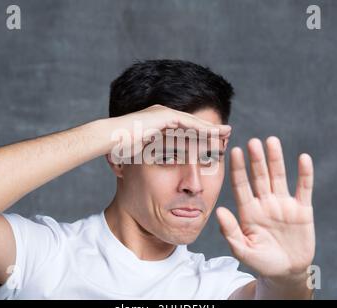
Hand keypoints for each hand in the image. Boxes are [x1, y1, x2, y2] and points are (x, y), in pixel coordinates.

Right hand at [109, 105, 230, 158]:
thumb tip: (155, 164)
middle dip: (210, 129)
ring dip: (210, 128)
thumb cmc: (120, 147)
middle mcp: (163, 115)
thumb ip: (151, 152)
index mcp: (159, 123)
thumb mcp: (141, 150)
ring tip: (227, 133)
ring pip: (193, 122)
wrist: (109, 138)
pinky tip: (215, 133)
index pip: (184, 129)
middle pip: (192, 123)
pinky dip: (202, 128)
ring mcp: (164, 113)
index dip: (200, 136)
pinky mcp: (164, 116)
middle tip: (227, 135)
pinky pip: (188, 123)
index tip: (213, 143)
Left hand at [216, 137, 314, 279]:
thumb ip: (231, 232)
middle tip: (253, 142)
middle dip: (256, 160)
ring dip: (276, 160)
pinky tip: (303, 158)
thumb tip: (219, 210)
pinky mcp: (302, 210)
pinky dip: (304, 174)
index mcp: (248, 212)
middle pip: (259, 177)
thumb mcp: (243, 251)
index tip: (234, 151)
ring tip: (271, 141)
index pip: (241, 186)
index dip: (238, 169)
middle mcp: (265, 203)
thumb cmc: (261, 262)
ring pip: (279, 177)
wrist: (287, 272)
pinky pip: (304, 189)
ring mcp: (283, 205)